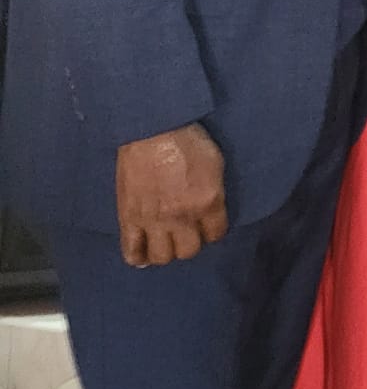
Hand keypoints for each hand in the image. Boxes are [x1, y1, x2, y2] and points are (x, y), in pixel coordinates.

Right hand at [114, 124, 226, 266]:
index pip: (216, 235)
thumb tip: (211, 208)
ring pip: (162, 256)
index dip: (212, 232)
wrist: (151, 130)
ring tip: (165, 241)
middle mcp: (182, 217)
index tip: (207, 226)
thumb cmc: (187, 140)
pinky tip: (142, 256)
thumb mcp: (215, 164)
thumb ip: (215, 191)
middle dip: (190, 243)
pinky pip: (131, 250)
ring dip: (166, 251)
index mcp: (208, 203)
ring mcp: (153, 220)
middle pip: (189, 250)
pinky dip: (137, 258)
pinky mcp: (129, 217)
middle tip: (186, 232)